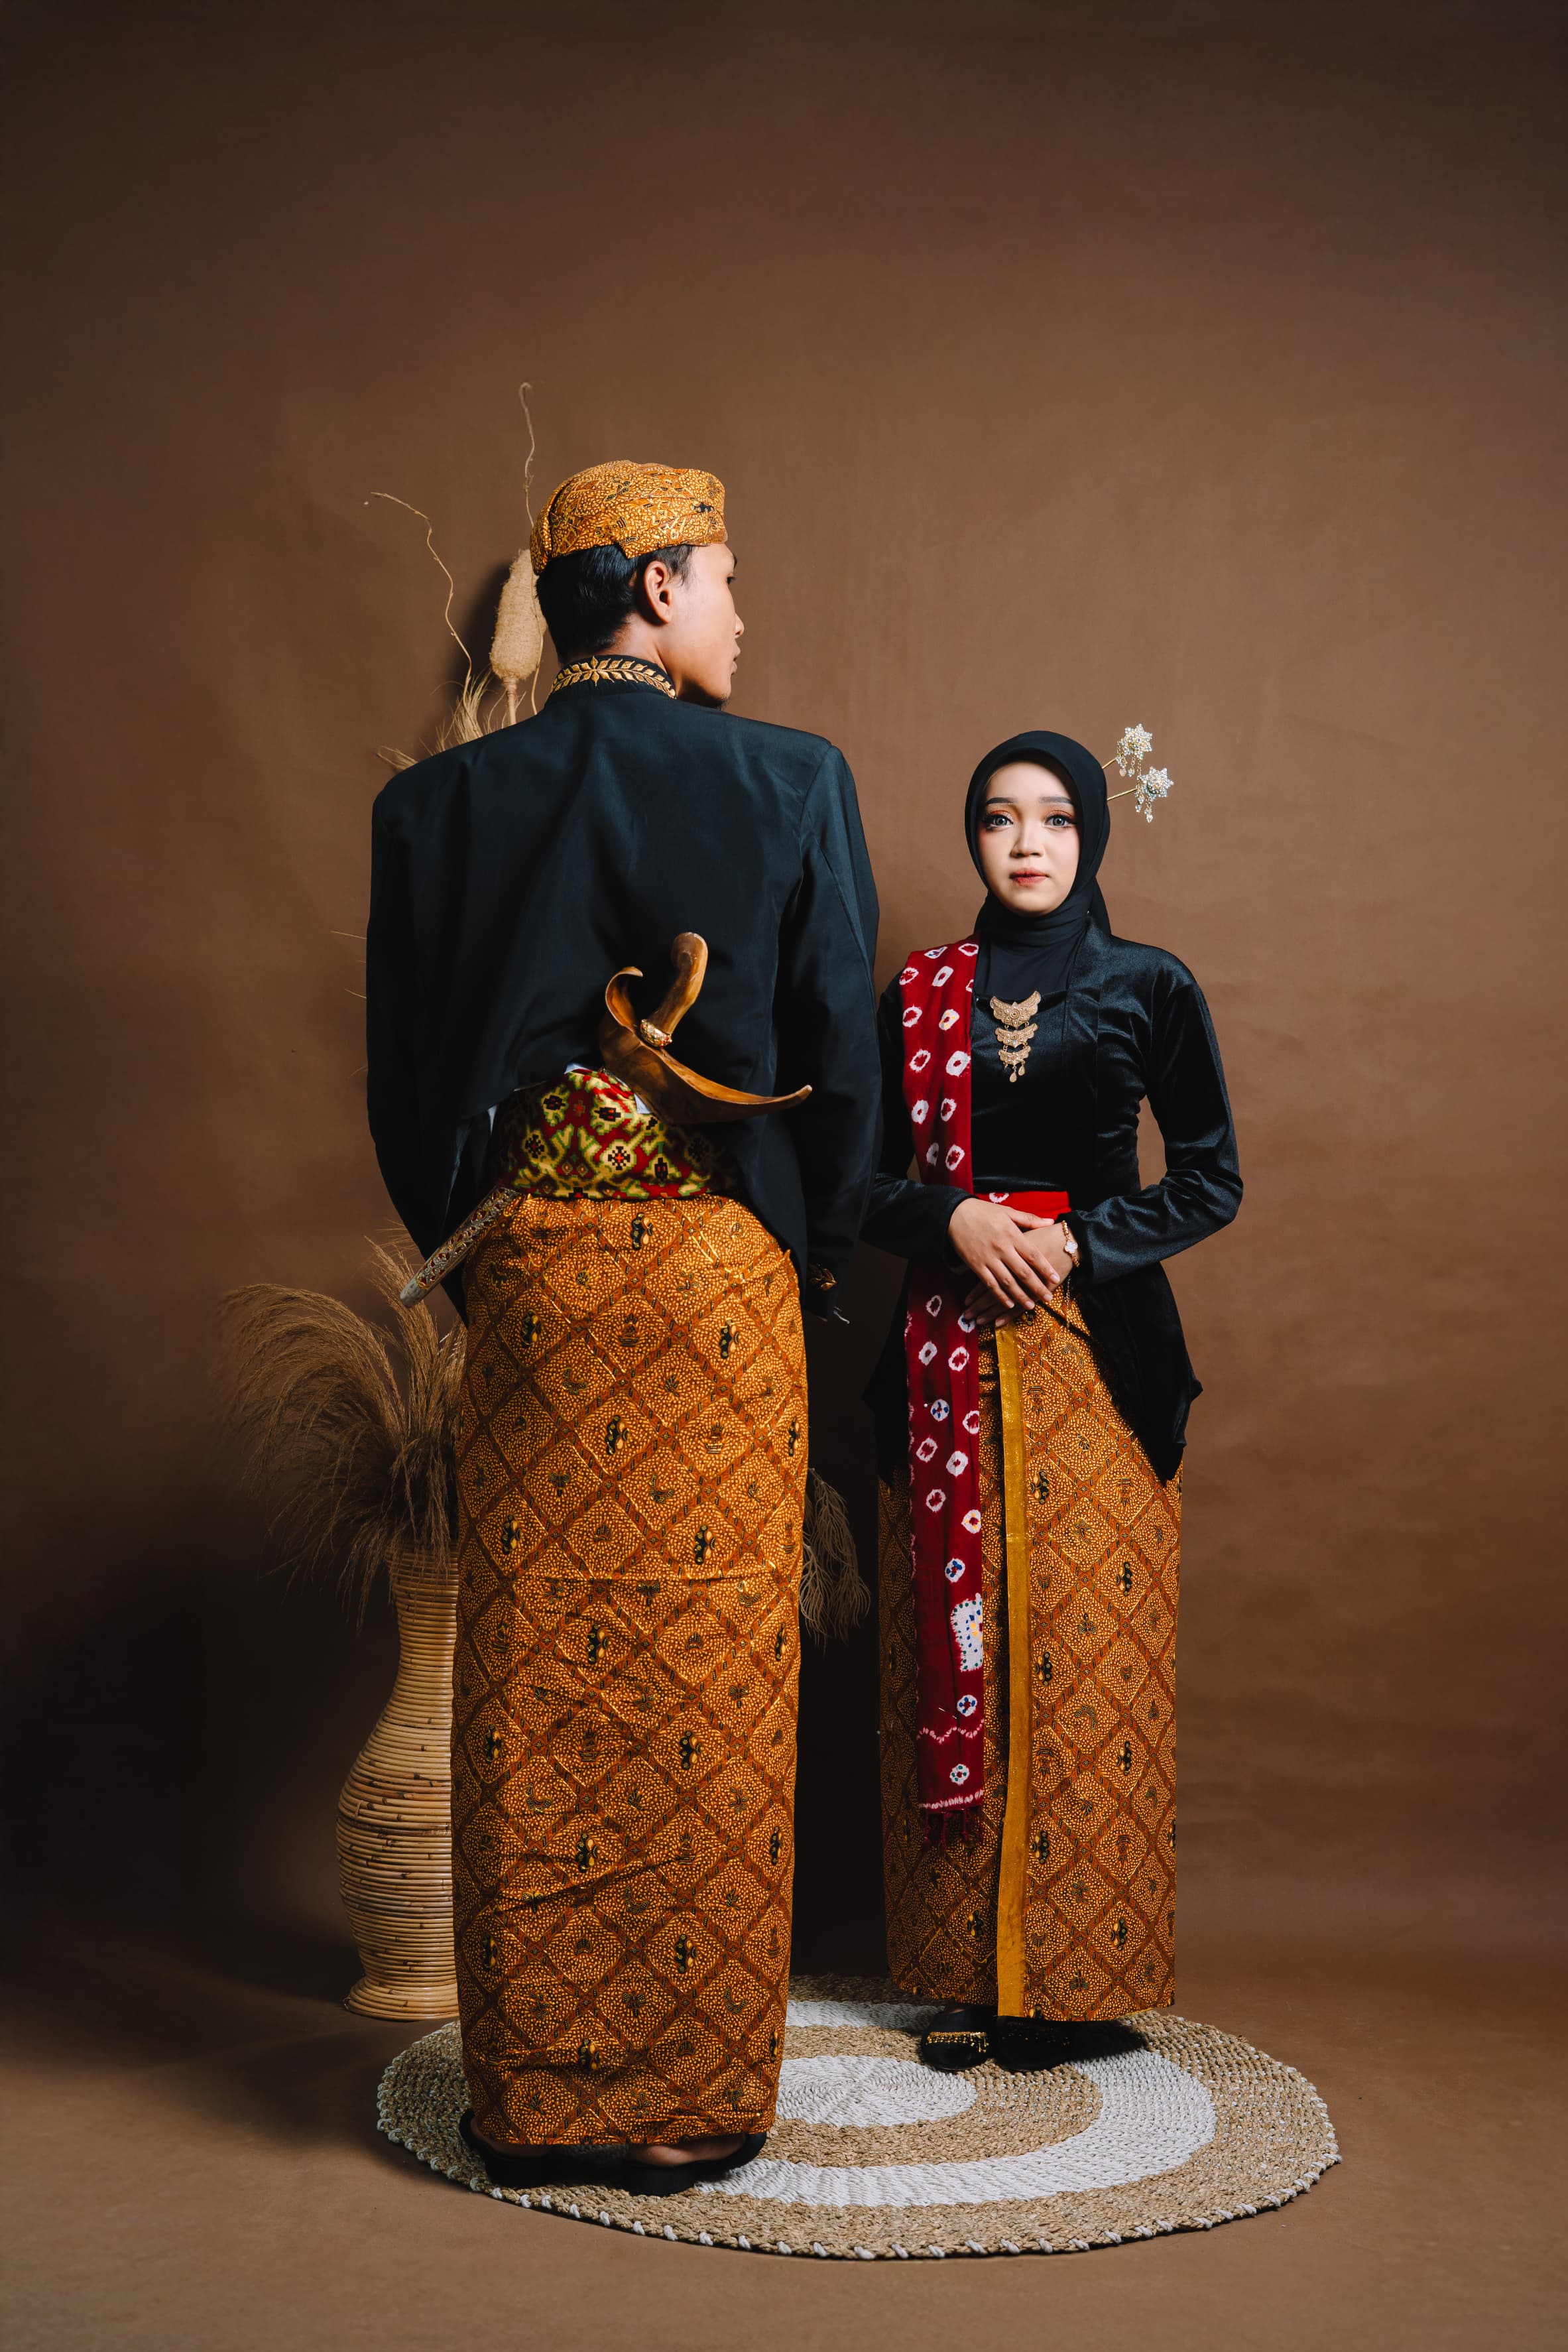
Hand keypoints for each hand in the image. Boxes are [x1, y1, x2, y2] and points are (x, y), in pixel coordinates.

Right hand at [947, 1200, 1075, 1325]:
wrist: (955, 1214)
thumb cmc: (983, 1212)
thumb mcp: (1007, 1211)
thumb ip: (1029, 1219)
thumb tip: (1050, 1222)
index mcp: (1012, 1235)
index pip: (1033, 1255)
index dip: (1045, 1268)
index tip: (1056, 1278)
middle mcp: (1001, 1249)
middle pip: (1023, 1272)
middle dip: (1037, 1287)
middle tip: (1048, 1298)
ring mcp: (988, 1259)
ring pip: (1007, 1282)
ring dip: (1020, 1296)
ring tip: (1031, 1305)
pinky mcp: (975, 1266)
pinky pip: (990, 1284)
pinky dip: (1000, 1295)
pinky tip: (1008, 1304)